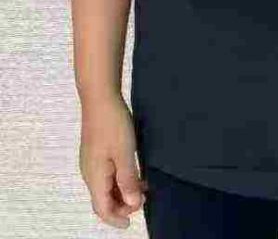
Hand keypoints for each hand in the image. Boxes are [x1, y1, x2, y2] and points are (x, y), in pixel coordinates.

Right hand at [79, 95, 144, 228]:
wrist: (100, 98)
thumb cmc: (112, 124)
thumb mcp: (125, 153)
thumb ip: (128, 179)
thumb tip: (133, 203)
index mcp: (95, 177)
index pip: (102, 208)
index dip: (117, 218)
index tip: (131, 223)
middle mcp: (89, 173)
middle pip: (103, 199)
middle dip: (122, 205)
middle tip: (144, 199)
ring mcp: (91, 162)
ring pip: (106, 187)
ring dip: (122, 191)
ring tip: (144, 186)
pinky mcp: (96, 152)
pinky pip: (106, 175)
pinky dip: (119, 180)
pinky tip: (134, 172)